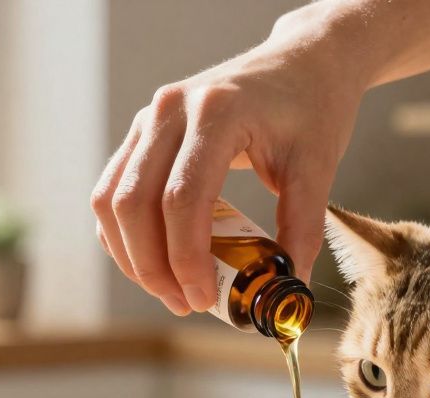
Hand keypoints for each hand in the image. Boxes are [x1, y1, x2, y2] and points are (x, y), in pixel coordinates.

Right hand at [91, 25, 364, 314]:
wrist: (303, 63)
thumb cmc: (312, 109)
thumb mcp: (318, 168)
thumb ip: (302, 229)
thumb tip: (288, 289)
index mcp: (216, 112)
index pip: (181, 198)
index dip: (185, 258)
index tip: (204, 297)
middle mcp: (170, 110)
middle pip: (134, 203)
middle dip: (152, 266)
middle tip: (185, 303)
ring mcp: (149, 118)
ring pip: (111, 200)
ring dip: (133, 256)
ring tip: (172, 291)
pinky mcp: (143, 133)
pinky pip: (114, 191)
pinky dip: (126, 235)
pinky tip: (156, 263)